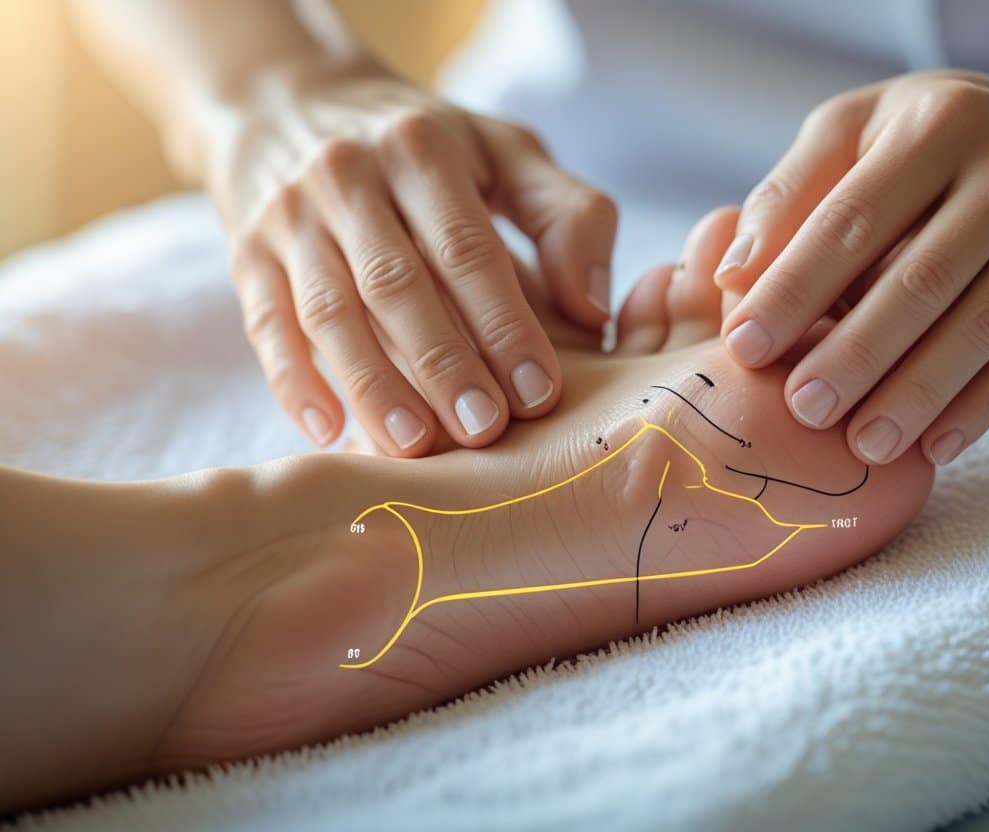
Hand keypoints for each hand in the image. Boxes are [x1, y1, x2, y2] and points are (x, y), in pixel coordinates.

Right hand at [207, 58, 616, 455]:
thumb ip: (568, 216)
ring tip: (413, 448)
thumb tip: (593, 308)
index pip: (467, 248)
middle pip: (395, 284)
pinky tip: (328, 434)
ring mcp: (287, 217)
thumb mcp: (507, 152)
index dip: (504, 323)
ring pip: (329, 312)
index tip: (538, 392)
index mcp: (421, 148)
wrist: (286, 101)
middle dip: (442, 364)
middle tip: (482, 431)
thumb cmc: (426, 144)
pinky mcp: (246, 255)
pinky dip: (294, 382)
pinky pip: (266, 325)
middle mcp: (346, 176)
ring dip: (372, 385)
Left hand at [715, 70, 988, 465]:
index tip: (742, 348)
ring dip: (917, 394)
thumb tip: (732, 279)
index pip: (852, 218)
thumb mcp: (860, 131)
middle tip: (801, 411)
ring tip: (862, 446)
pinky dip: (982, 405)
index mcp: (937, 122)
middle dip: (855, 354)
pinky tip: (935, 448)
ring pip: (981, 325)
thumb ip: (792, 194)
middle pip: (921, 279)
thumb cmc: (937, 138)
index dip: (793, 288)